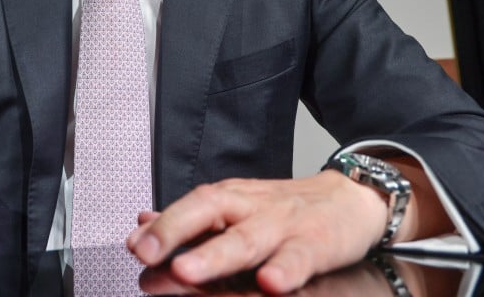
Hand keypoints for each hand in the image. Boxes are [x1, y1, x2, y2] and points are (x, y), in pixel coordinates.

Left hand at [127, 172, 388, 293]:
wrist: (351, 199)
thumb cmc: (284, 209)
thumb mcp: (235, 208)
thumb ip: (190, 220)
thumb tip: (141, 225)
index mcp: (228, 199)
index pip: (187, 207)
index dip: (160, 226)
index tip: (132, 247)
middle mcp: (250, 208)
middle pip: (208, 213)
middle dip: (174, 232)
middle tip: (145, 254)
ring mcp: (282, 226)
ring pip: (247, 240)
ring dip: (215, 256)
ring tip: (186, 270)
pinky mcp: (315, 245)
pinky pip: (298, 259)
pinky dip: (284, 270)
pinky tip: (269, 284)